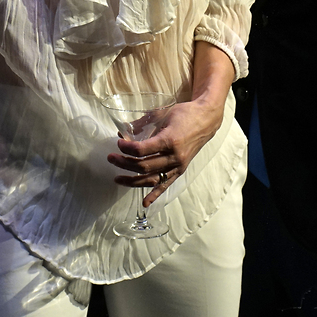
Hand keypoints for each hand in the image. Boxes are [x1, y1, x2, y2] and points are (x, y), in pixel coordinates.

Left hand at [107, 41, 232, 206]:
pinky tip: (144, 203)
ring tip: (117, 178)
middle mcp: (174, 156)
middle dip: (124, 163)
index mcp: (169, 140)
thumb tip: (124, 130)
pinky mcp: (180, 170)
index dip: (127, 148)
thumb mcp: (163, 113)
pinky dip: (154, 195)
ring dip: (132, 181)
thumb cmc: (184, 113)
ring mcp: (178, 165)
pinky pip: (166, 185)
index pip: (142, 150)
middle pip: (143, 166)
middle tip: (111, 158)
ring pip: (151, 179)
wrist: (206, 119)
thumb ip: (143, 123)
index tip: (118, 143)